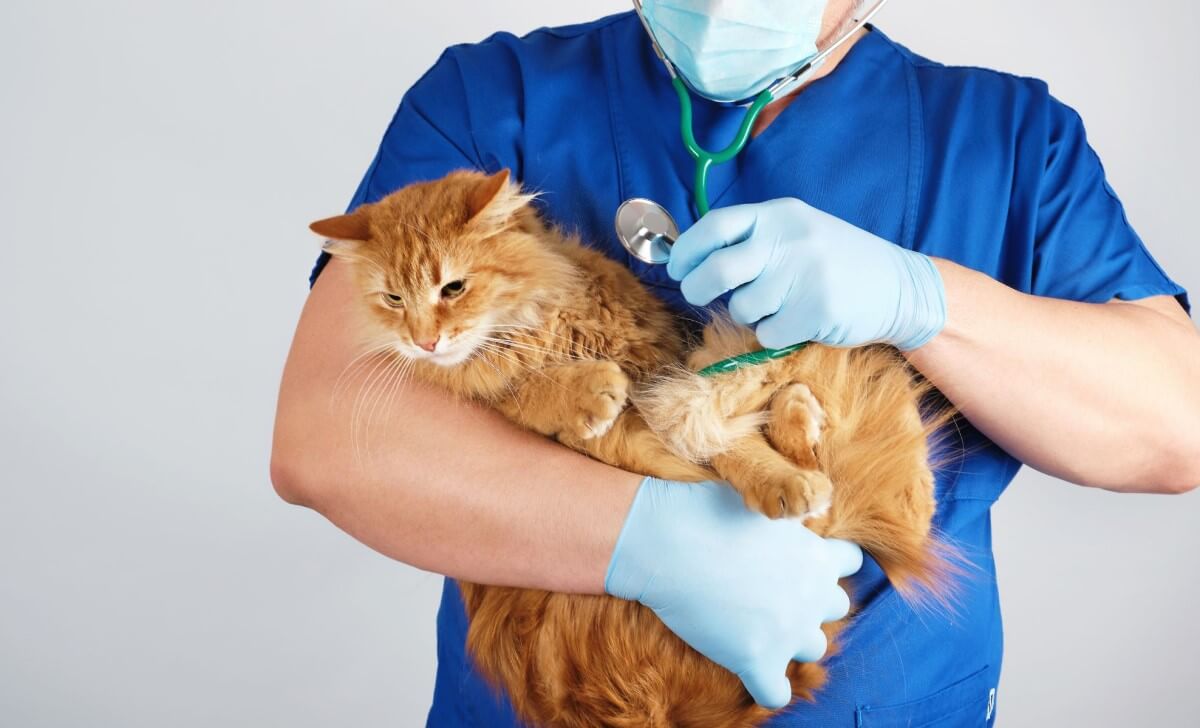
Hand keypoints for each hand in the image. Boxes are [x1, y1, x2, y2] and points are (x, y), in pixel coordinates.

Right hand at [605, 478, 862, 708]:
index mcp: (817, 555)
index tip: (797, 561)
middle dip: (809, 601)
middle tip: (771, 591)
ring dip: (790, 640)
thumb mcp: (758, 502)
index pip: (851, 562)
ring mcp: (788, 632)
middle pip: (835, 608)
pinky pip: (775, 693)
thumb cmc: (703, 511)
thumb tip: (785, 524)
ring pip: (812, 648)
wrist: (667, 540)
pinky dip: (765, 687)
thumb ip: (784, 523)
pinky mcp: (757, 659)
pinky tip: (745, 669)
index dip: (825, 562)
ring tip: (757, 627)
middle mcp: (812, 596)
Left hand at [666, 198, 945, 350]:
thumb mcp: (797, 230)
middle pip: (718, 270)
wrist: (899, 286)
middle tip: (699, 294)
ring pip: (742, 307)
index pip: (716, 225)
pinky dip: (776, 334)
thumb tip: (690, 259)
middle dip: (698, 287)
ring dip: (749, 313)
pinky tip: (799, 320)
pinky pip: (768, 333)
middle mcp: (789, 240)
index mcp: (779, 214)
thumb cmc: (835, 260)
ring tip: (778, 303)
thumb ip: (751, 238)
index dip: (687, 249)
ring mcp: (804, 275)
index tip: (676, 267)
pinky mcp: (816, 311)